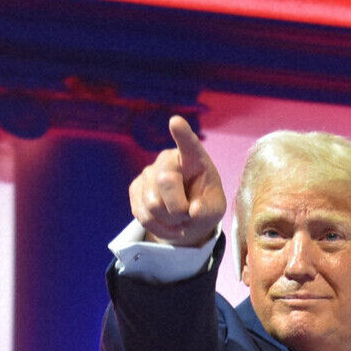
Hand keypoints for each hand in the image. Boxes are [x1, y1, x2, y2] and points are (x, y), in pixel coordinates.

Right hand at [129, 115, 225, 246]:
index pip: (188, 144)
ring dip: (169, 221)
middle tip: (187, 216)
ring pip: (152, 204)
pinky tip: (168, 226)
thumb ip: (208, 210)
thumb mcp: (215, 210)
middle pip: (165, 181)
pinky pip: (142, 215)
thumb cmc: (205, 206)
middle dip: (178, 208)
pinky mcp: (135, 188)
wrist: (186, 218)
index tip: (176, 122)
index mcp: (193, 158)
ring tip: (179, 221)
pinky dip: (158, 228)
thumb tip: (194, 211)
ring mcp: (148, 172)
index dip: (182, 134)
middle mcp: (168, 159)